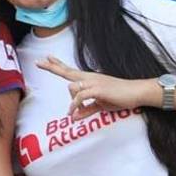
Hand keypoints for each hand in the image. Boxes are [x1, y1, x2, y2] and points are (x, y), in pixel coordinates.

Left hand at [37, 55, 153, 119]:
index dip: (58, 65)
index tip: (48, 57)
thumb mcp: (100, 105)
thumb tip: (73, 117)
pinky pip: (79, 97)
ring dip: (72, 102)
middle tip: (38, 62)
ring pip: (72, 88)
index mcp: (90, 79)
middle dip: (52, 67)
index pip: (71, 71)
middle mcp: (90, 77)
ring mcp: (94, 82)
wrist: (137, 93)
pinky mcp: (97, 89)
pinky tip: (75, 112)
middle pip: (67, 71)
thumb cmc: (120, 97)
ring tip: (77, 112)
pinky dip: (75, 105)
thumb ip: (86, 110)